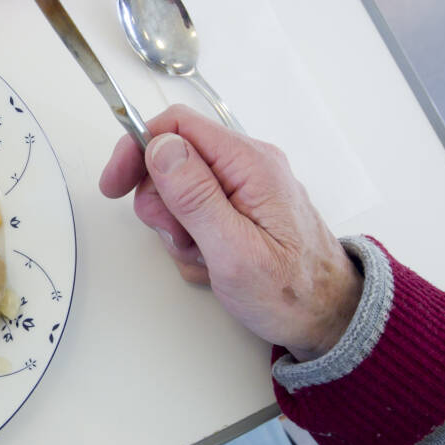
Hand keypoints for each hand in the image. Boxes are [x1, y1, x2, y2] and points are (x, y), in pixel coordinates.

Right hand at [100, 105, 361, 360]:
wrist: (329, 318)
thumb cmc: (291, 292)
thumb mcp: (234, 251)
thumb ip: (195, 196)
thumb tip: (161, 147)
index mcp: (249, 164)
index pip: (177, 126)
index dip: (137, 149)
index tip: (114, 185)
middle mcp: (248, 166)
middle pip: (172, 159)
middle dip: (161, 204)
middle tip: (180, 239)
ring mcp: (245, 186)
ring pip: (179, 191)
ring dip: (177, 229)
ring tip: (205, 259)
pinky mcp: (241, 207)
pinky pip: (195, 212)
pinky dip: (192, 240)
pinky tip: (212, 263)